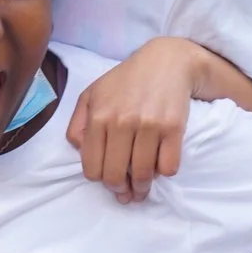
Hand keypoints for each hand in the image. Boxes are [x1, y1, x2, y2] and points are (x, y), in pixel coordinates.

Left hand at [66, 37, 197, 203]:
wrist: (167, 61)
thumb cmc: (126, 80)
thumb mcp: (92, 94)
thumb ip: (78, 124)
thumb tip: (80, 152)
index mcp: (98, 116)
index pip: (92, 167)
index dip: (100, 179)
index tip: (108, 179)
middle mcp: (121, 122)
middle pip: (115, 175)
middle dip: (120, 190)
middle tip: (126, 191)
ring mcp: (149, 125)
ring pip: (143, 175)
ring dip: (143, 187)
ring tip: (143, 187)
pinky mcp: (173, 128)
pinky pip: (168, 167)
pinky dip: (164, 172)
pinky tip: (160, 164)